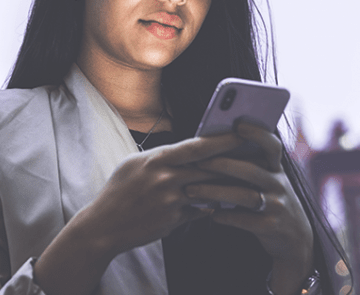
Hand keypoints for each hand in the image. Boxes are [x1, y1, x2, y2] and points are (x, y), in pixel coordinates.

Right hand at [71, 131, 244, 255]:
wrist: (103, 227)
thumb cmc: (118, 192)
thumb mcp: (134, 165)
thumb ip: (161, 157)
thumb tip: (187, 151)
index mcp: (156, 159)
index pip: (196, 146)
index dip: (221, 139)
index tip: (241, 132)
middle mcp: (165, 178)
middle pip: (208, 167)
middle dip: (234, 161)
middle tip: (256, 155)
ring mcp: (170, 201)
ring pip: (208, 190)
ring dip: (227, 186)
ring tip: (246, 180)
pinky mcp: (173, 220)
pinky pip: (199, 210)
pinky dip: (210, 206)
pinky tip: (221, 204)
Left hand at [184, 122, 313, 294]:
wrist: (294, 237)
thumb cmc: (268, 199)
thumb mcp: (266, 179)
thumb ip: (247, 164)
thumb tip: (209, 145)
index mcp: (275, 168)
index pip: (271, 145)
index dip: (258, 133)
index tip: (238, 125)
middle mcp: (279, 184)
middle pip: (251, 170)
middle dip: (222, 165)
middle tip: (197, 163)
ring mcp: (277, 205)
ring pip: (245, 196)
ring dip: (215, 192)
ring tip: (191, 190)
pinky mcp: (271, 227)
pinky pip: (245, 220)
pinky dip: (226, 216)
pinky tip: (210, 214)